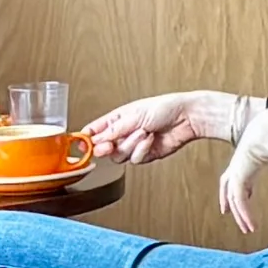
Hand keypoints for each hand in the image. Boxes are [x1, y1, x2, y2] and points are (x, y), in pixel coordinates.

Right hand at [85, 89, 239, 167]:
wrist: (186, 118)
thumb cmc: (164, 108)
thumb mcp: (133, 116)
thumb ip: (113, 130)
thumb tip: (94, 139)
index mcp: (117, 119)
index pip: (94, 131)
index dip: (86, 139)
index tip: (81, 145)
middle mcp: (124, 133)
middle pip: (103, 149)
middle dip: (105, 148)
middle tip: (108, 146)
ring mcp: (134, 145)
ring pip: (119, 156)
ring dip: (131, 145)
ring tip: (144, 132)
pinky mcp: (146, 155)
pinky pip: (135, 159)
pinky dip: (142, 150)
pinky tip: (151, 140)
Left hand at [218, 137, 267, 233]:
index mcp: (246, 160)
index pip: (239, 178)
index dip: (241, 190)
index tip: (247, 198)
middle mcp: (238, 167)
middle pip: (230, 190)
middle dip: (232, 205)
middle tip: (237, 219)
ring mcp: (235, 172)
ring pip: (233, 200)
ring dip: (240, 215)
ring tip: (247, 228)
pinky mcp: (237, 178)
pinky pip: (240, 201)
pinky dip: (245, 215)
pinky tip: (251, 226)